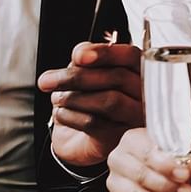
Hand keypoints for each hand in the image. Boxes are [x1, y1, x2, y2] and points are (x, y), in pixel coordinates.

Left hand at [38, 42, 142, 166]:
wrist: (77, 138)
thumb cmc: (85, 99)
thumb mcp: (84, 72)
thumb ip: (87, 58)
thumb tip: (81, 53)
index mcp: (137, 71)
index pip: (130, 56)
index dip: (105, 53)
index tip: (78, 56)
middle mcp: (143, 94)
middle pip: (117, 77)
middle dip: (76, 77)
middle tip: (47, 81)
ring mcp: (133, 118)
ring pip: (109, 101)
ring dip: (72, 97)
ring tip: (57, 98)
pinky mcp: (117, 138)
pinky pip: (95, 123)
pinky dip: (69, 116)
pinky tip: (61, 113)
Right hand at [106, 128, 190, 191]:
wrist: (150, 162)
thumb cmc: (160, 152)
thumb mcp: (173, 148)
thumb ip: (184, 158)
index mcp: (131, 141)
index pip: (147, 153)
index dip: (167, 166)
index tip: (185, 175)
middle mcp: (119, 160)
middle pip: (140, 176)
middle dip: (167, 188)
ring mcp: (115, 183)